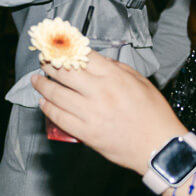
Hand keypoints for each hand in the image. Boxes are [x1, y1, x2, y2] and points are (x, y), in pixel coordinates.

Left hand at [33, 55, 185, 174]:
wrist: (159, 148)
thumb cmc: (154, 115)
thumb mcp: (141, 82)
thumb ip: (117, 68)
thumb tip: (98, 61)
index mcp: (113, 77)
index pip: (82, 56)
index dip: (66, 49)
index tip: (57, 47)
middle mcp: (99, 92)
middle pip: (63, 72)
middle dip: (48, 64)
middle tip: (42, 61)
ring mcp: (90, 113)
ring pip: (56, 94)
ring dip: (42, 85)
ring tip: (36, 80)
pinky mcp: (86, 133)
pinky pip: (59, 117)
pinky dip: (48, 108)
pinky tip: (43, 102)